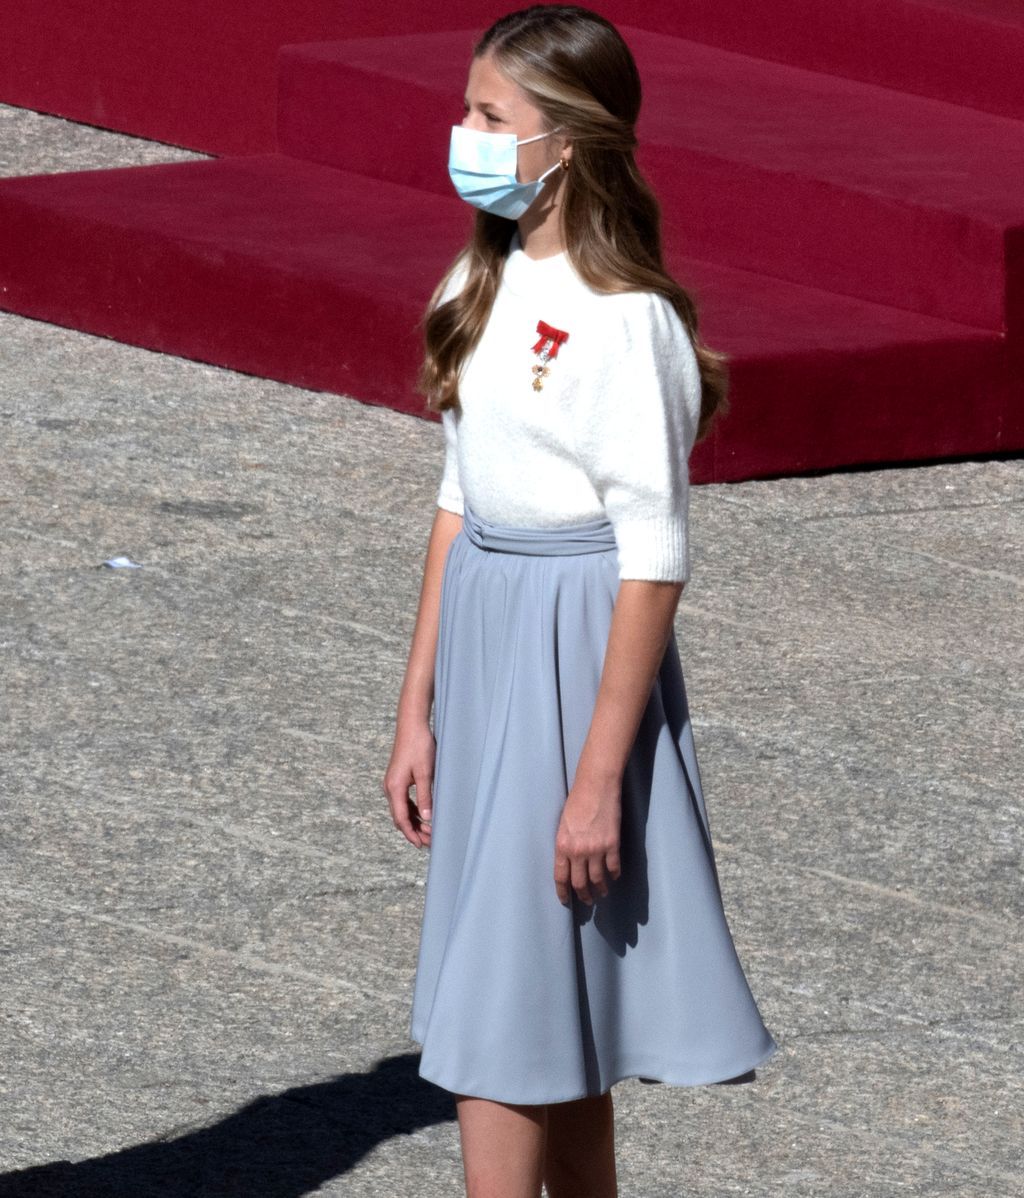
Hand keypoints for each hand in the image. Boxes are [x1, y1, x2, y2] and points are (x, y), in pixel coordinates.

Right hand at [382, 717, 435, 847]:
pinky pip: (404, 801)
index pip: (401, 819)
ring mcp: (392, 783)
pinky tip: (424, 816)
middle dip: (414, 831)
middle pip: (400, 817)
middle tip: (429, 842)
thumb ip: (426, 796)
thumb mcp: (425, 773)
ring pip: (402, 810)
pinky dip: (413, 811)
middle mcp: (390, 788)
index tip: (421, 845)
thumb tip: (427, 819)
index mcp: (394, 788)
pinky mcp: (398, 779)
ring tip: (429, 832)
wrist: (411, 725)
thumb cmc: (419, 746)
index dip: (411, 834)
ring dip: (414, 822)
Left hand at [554, 776, 621, 904]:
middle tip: (587, 901)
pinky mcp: (612, 845)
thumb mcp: (563, 825)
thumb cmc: (576, 801)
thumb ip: (565, 845)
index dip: (563, 892)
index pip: (560, 877)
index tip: (566, 901)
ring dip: (600, 889)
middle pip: (580, 883)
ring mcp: (596, 849)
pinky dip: (614, 875)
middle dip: (583, 896)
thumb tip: (570, 862)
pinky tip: (614, 877)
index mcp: (562, 846)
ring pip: (598, 879)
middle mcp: (578, 851)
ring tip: (602, 893)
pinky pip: (614, 867)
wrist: (596, 786)